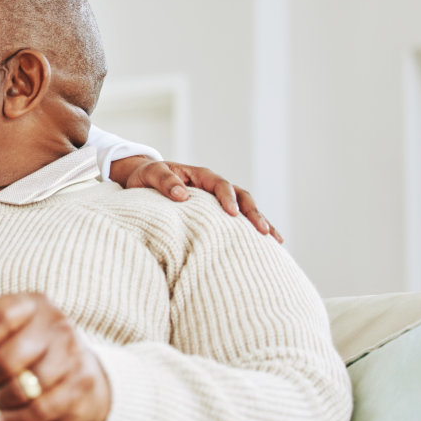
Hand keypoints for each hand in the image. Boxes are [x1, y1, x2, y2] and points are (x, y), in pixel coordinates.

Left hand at [0, 293, 111, 420]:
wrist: (80, 375)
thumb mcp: (6, 335)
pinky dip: (14, 420)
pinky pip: (37, 410)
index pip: (0, 317)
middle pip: (6, 359)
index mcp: (33, 304)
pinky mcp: (82, 383)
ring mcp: (73, 353)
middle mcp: (57, 324)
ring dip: (2, 401)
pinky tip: (7, 418)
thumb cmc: (29, 354)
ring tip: (3, 399)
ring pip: (22, 389)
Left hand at [110, 157, 281, 242]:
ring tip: (276, 240)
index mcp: (202, 177)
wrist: (143, 180)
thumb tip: (182, 195)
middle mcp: (215, 188)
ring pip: (246, 209)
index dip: (228, 199)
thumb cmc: (147, 177)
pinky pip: (238, 221)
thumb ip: (165, 182)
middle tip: (263, 231)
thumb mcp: (151, 175)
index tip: (232, 214)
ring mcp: (219, 201)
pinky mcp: (216, 214)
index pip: (222, 186)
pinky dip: (251, 232)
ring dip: (262, 223)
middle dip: (255, 214)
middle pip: (243, 198)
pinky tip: (265, 246)